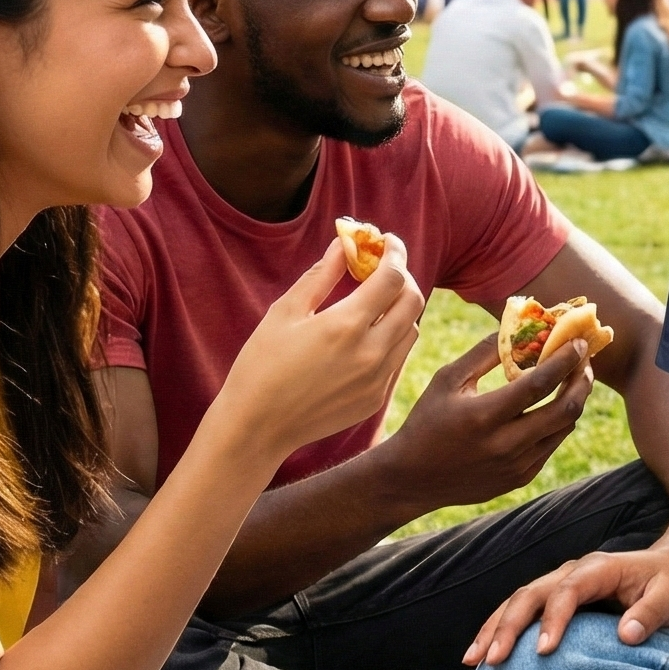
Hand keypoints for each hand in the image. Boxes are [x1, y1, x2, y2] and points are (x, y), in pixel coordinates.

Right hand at [215, 239, 423, 459]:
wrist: (256, 428)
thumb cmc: (261, 365)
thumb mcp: (285, 313)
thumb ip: (320, 276)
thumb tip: (344, 245)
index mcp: (346, 326)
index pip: (393, 277)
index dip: (394, 252)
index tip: (387, 241)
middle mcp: (371, 353)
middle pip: (413, 301)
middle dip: (402, 277)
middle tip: (382, 269)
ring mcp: (378, 379)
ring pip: (411, 329)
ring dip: (399, 309)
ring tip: (373, 302)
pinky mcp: (376, 398)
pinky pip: (398, 358)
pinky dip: (392, 338)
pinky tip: (366, 336)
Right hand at [378, 333, 594, 509]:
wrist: (411, 479)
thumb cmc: (427, 421)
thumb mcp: (447, 380)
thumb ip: (483, 353)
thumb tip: (516, 328)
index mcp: (484, 416)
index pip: (539, 384)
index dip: (565, 360)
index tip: (579, 342)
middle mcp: (504, 445)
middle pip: (564, 410)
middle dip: (582, 380)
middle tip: (585, 360)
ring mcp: (515, 466)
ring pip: (564, 428)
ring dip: (575, 400)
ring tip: (574, 378)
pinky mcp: (519, 478)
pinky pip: (552, 445)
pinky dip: (559, 422)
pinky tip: (554, 404)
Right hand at [464, 542, 668, 663]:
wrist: (667, 570)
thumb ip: (652, 613)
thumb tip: (627, 636)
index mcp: (599, 568)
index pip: (568, 590)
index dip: (553, 619)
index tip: (544, 652)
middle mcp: (572, 572)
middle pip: (531, 593)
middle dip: (508, 625)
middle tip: (492, 661)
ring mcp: (559, 583)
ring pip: (517, 601)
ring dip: (493, 629)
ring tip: (471, 661)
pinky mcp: (553, 600)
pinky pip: (519, 612)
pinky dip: (498, 631)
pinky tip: (481, 657)